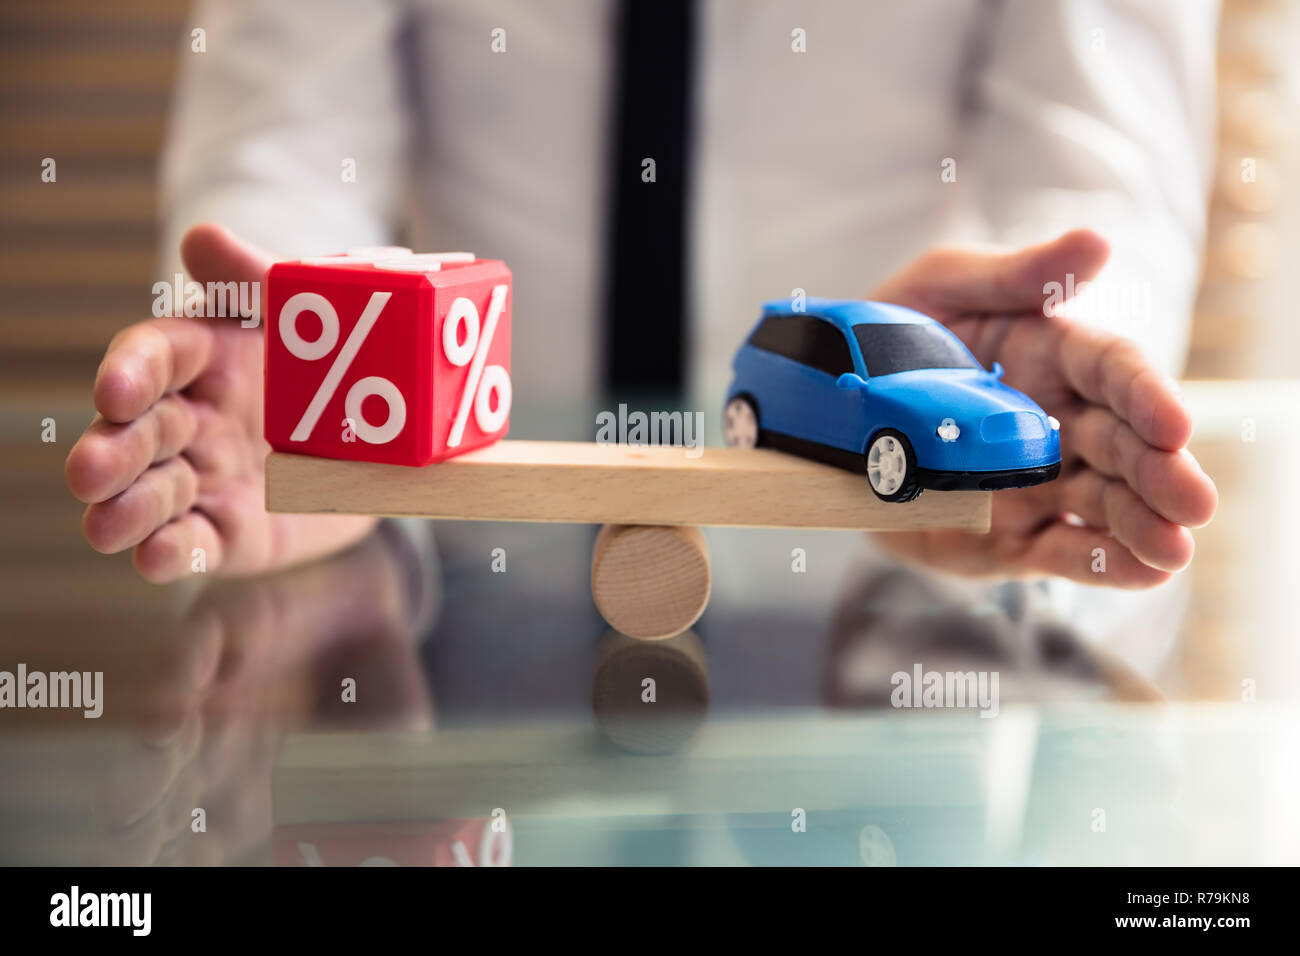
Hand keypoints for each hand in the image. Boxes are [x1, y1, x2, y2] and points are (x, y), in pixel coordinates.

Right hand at [66, 224, 377, 581]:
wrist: (392, 444)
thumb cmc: (337, 364)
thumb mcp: (312, 314)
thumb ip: (259, 278)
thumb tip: (202, 237)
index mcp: (208, 356)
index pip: (158, 354)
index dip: (133, 371)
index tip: (115, 390)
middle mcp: (193, 418)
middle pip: (142, 431)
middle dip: (112, 451)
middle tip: (89, 471)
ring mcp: (207, 477)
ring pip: (154, 493)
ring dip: (127, 508)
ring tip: (105, 525)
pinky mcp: (229, 532)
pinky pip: (194, 543)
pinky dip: (171, 551)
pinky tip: (155, 556)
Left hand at [870, 229, 1216, 587]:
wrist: (823, 411)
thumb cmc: (891, 336)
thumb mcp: (942, 287)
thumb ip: (1015, 275)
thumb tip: (1096, 242)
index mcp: (1053, 357)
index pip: (1112, 372)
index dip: (1146, 396)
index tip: (1174, 424)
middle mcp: (1057, 424)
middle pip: (1121, 447)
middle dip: (1160, 474)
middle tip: (1195, 501)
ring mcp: (1034, 485)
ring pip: (1101, 507)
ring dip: (1141, 528)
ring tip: (1176, 549)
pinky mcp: (1004, 537)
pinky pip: (1057, 554)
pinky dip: (1100, 565)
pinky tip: (1142, 572)